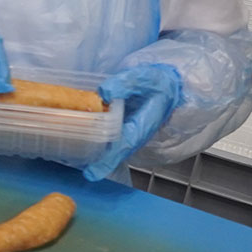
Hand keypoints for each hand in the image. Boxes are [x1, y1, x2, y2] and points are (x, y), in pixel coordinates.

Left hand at [81, 63, 182, 180]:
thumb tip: (104, 93)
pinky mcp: (128, 128)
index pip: (124, 144)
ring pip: (116, 147)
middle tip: (87, 174)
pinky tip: (85, 143)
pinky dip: (100, 143)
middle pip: (119, 152)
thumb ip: (125, 83)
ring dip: (100, 156)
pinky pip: (114, 139)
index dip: (108, 159)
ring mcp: (133, 132)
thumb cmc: (157, 82)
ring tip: (79, 161)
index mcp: (143, 122)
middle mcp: (137, 132)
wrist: (171, 85)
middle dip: (102, 164)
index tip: (92, 173)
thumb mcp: (145, 77)